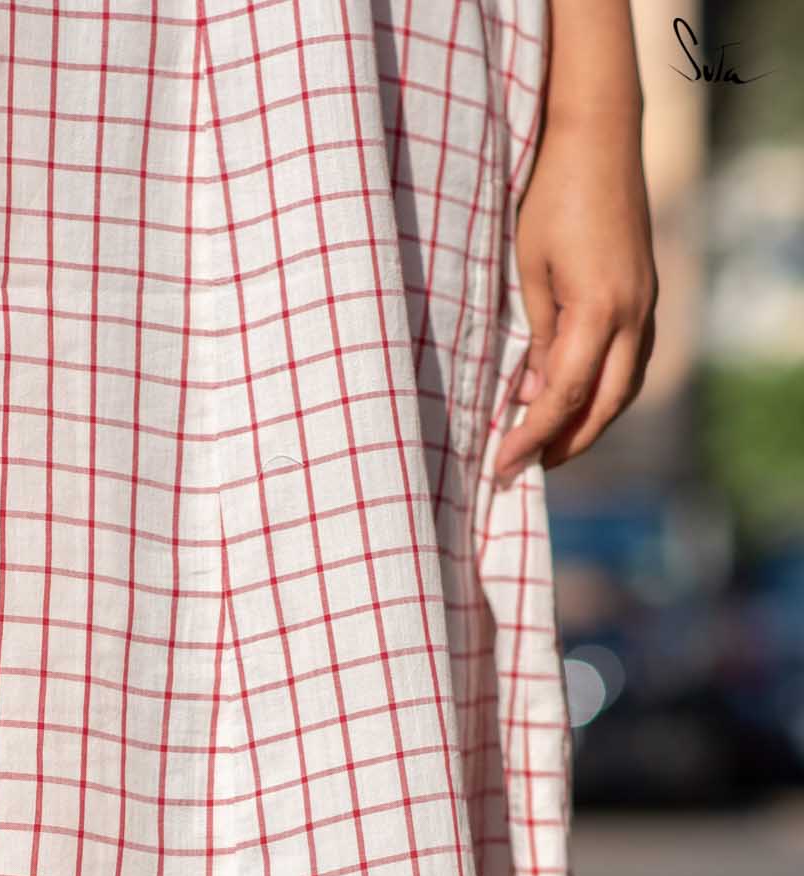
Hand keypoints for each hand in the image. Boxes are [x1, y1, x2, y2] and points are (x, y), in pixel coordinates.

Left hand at [494, 112, 657, 488]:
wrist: (599, 135)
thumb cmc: (551, 196)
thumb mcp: (528, 270)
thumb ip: (535, 335)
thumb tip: (532, 390)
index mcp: (599, 311)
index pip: (563, 397)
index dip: (531, 438)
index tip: (502, 466)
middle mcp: (633, 314)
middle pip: (605, 406)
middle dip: (566, 443)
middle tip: (525, 468)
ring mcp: (646, 302)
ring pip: (625, 387)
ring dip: (588, 422)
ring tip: (547, 443)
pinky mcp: (645, 291)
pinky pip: (631, 359)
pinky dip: (605, 390)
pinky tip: (576, 398)